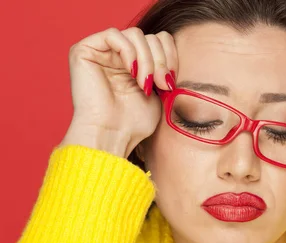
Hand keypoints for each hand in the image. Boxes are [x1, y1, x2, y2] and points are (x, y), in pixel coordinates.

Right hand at [60, 27, 177, 157]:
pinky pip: (113, 34)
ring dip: (147, 59)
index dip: (170, 56)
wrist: (111, 136)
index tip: (172, 81)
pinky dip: (129, 52)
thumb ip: (164, 68)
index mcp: (134, 64)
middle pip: (150, 37)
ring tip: (146, 84)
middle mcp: (117, 55)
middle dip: (161, 60)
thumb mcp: (159, 92)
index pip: (159, 41)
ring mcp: (100, 52)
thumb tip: (173, 49)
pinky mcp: (84, 50)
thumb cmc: (133, 123)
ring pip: (135, 34)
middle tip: (162, 84)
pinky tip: (132, 72)